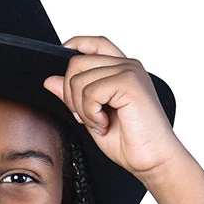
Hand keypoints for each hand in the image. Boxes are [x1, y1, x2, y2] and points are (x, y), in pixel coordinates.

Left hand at [44, 36, 186, 182]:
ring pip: (79, 79)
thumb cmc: (130, 142)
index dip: (75, 46)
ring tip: (99, 124)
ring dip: (82, 109)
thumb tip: (50, 80)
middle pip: (77, 63)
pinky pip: (90, 91)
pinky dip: (91, 113)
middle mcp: (126, 65)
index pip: (95, 43)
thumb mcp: (92, 118)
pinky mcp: (129, 82)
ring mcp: (128, 71)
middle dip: (71, 95)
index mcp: (120, 70)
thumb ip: (74, 97)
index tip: (61, 65)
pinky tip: (104, 124)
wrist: (153, 160)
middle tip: (86, 118)